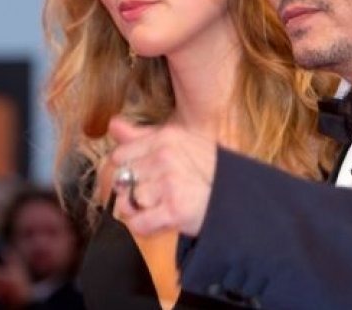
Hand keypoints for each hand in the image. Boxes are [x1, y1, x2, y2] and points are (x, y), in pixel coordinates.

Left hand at [109, 116, 217, 236]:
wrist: (239, 197)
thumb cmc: (209, 171)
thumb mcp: (180, 143)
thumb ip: (142, 136)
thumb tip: (113, 125)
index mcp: (165, 138)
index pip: (119, 156)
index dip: (129, 170)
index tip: (144, 177)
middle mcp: (165, 158)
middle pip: (121, 181)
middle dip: (133, 192)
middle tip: (156, 195)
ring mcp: (169, 184)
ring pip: (127, 203)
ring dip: (140, 211)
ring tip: (160, 207)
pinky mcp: (174, 211)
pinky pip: (137, 224)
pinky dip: (146, 228)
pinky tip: (161, 220)